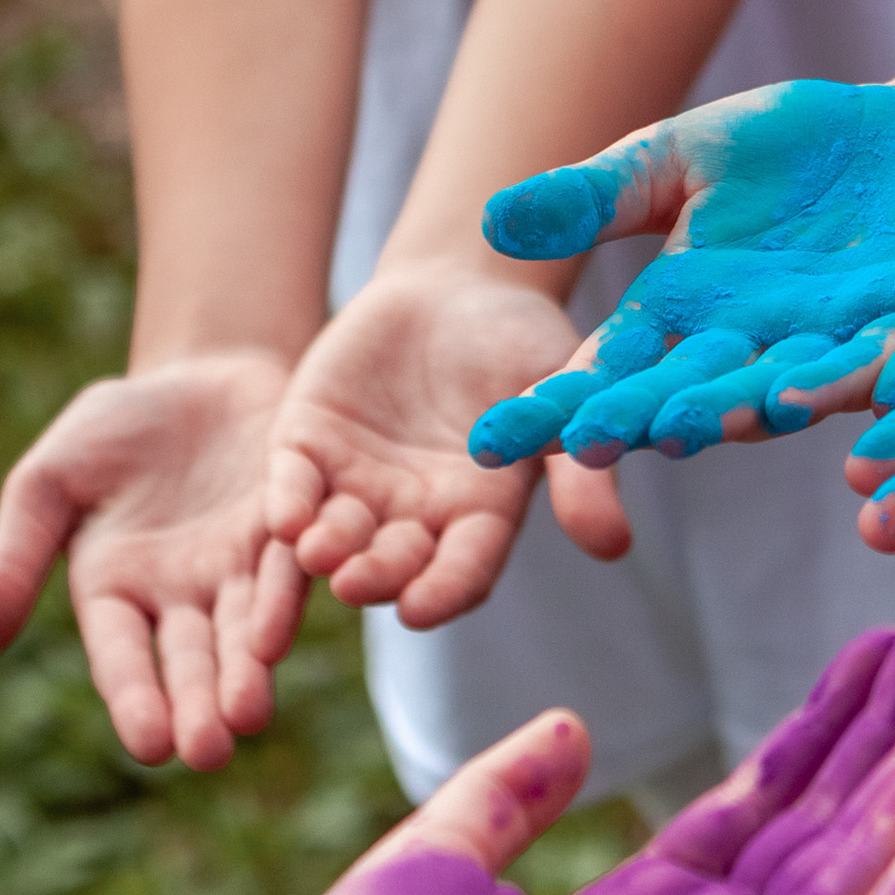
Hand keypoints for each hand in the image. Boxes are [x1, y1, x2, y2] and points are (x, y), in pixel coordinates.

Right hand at [0, 351, 304, 770]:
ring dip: (251, 669)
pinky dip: (294, 584)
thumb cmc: (109, 434)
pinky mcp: (292, 528)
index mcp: (116, 594)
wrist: (194, 374)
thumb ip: (11, 565)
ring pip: (248, 625)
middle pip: (192, 658)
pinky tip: (296, 615)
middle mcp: (184, 595)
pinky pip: (293, 559)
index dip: (135, 699)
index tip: (148, 747)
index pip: (122, 656)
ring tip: (251, 715)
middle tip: (210, 752)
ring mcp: (242, 566)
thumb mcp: (45, 487)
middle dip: (200, 704)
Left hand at [263, 266, 630, 609]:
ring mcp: (358, 481)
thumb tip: (614, 546)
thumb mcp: (566, 398)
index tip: (421, 609)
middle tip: (355, 585)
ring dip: (323, 548)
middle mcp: (415, 512)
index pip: (463, 567)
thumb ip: (581, 467)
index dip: (444, 589)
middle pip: (394, 559)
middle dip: (375, 573)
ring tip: (313, 553)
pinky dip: (287, 501)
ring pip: (336, 531)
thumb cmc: (526, 344)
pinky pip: (293, 484)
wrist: (458, 285)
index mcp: (480, 513)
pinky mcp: (309, 444)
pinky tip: (280, 517)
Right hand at [468, 82, 894, 477]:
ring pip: (769, 396)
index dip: (553, 409)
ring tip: (684, 428)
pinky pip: (871, 371)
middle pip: (677, 399)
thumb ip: (599, 196)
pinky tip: (799, 394)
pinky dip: (839, 387)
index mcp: (680, 320)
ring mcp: (823, 354)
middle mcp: (743, 353)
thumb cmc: (787, 150)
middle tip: (582, 444)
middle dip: (633, 421)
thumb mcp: (678, 158)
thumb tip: (494, 221)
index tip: (491, 440)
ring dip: (729, 414)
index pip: (605, 374)